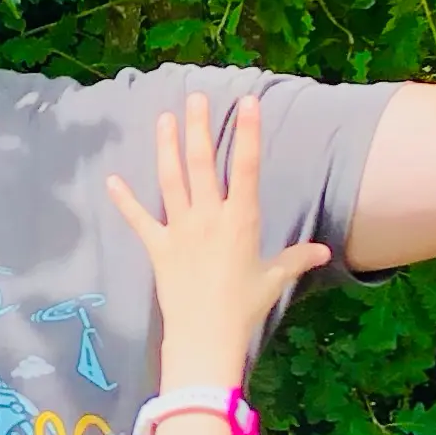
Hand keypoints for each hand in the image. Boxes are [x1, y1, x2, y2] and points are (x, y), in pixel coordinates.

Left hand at [105, 92, 329, 382]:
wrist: (206, 336)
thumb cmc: (244, 308)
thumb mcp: (273, 279)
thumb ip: (296, 259)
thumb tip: (323, 251)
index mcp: (241, 220)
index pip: (247, 167)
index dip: (248, 133)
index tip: (247, 102)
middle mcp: (209, 217)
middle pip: (203, 163)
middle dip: (199, 128)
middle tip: (195, 98)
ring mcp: (180, 230)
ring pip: (171, 180)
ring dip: (167, 148)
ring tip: (164, 119)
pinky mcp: (158, 248)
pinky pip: (139, 220)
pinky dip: (125, 200)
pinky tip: (112, 180)